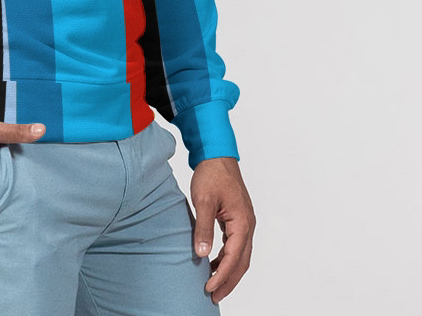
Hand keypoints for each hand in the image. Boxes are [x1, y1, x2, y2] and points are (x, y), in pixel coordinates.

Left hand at [190, 157, 254, 303]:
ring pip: (241, 255)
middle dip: (229, 281)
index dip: (222, 276)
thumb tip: (202, 254)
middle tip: (214, 296)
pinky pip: (236, 244)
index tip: (209, 288)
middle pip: (242, 261)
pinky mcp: (238, 218)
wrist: (217, 154)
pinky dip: (227, 257)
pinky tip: (214, 262)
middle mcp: (248, 225)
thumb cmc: (212, 174)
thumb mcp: (203, 201)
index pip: (234, 257)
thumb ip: (203, 228)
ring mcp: (245, 222)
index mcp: (242, 222)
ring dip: (229, 271)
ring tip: (213, 283)